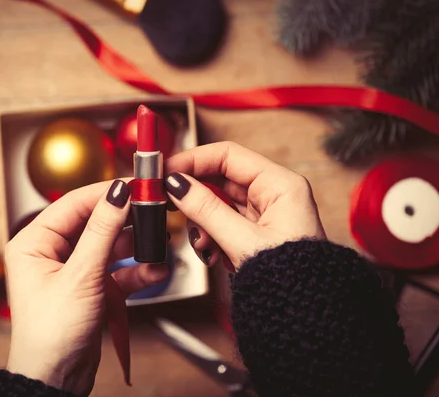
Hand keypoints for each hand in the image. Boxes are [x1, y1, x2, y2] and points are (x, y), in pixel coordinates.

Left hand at [5, 179, 168, 395]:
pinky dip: (135, 271)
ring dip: (135, 247)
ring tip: (158, 243)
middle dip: (125, 220)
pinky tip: (155, 270)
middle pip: (94, 222)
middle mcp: (50, 252)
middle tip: (153, 210)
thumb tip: (117, 193)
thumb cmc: (50, 334)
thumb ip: (102, 232)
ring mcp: (72, 270)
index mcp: (34, 242)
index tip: (135, 185)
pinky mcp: (89, 288)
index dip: (106, 192)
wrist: (54, 380)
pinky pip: (115, 270)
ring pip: (109, 246)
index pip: (74, 203)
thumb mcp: (81, 276)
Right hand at [164, 142, 325, 268]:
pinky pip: (224, 224)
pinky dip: (211, 235)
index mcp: (280, 185)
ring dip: (202, 222)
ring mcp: (264, 215)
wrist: (305, 316)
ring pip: (218, 204)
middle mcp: (274, 195)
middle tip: (170, 202)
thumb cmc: (292, 280)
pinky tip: (211, 252)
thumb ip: (206, 209)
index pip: (228, 156)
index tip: (167, 171)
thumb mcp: (242, 240)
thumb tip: (177, 185)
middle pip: (221, 179)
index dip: (194, 160)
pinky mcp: (256, 233)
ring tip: (203, 243)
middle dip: (195, 196)